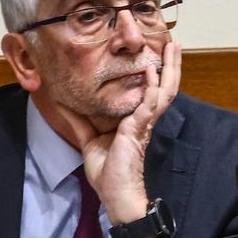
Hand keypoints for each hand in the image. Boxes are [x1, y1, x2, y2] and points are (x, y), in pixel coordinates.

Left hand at [61, 42, 181, 224]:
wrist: (115, 193)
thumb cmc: (107, 171)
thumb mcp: (88, 139)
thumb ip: (79, 120)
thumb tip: (63, 102)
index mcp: (135, 121)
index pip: (151, 92)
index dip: (157, 74)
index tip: (158, 55)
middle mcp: (144, 119)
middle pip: (163, 87)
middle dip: (170, 65)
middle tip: (174, 44)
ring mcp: (144, 123)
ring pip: (164, 91)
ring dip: (170, 69)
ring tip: (174, 49)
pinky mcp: (139, 129)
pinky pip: (149, 104)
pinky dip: (152, 86)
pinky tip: (151, 71)